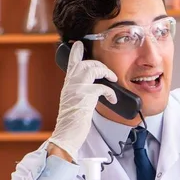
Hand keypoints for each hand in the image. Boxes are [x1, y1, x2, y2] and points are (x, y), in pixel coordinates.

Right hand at [48, 41, 117, 161]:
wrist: (66, 136)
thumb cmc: (73, 123)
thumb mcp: (76, 104)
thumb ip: (81, 93)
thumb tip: (95, 89)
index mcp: (68, 86)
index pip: (71, 64)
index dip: (76, 52)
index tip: (79, 44)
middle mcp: (70, 85)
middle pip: (85, 63)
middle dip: (99, 64)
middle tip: (108, 73)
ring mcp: (76, 89)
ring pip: (92, 69)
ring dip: (106, 72)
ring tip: (112, 79)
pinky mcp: (85, 97)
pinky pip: (102, 87)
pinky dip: (110, 92)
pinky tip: (113, 99)